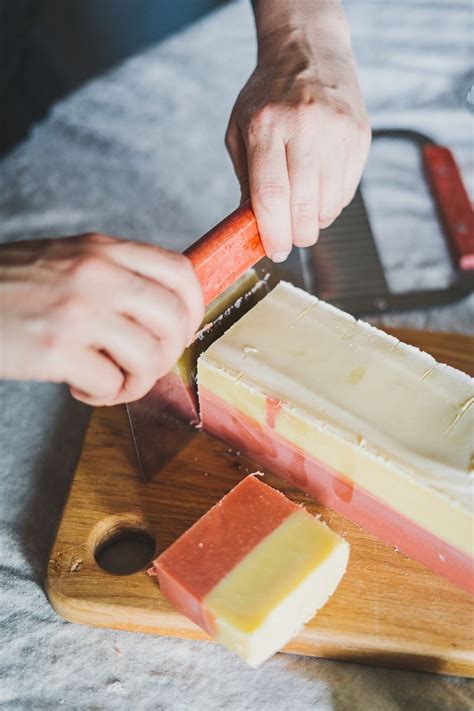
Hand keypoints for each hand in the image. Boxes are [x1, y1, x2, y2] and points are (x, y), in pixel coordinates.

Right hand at [0, 234, 203, 404]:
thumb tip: (163, 309)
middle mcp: (98, 274)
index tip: (182, 330)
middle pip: (174, 319)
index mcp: (103, 250)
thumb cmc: (9, 286)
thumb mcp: (67, 259)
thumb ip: (115, 274)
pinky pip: (112, 384)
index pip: (180, 272)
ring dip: (137, 382)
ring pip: (150, 357)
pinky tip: (81, 387)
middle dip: (168, 353)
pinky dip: (104, 396)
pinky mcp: (57, 350)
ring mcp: (79, 311)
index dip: (193, 308)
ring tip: (112, 381)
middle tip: (145, 365)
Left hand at [225, 0, 370, 261]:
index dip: (272, 234)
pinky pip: (346, 193)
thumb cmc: (268, 97)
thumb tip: (254, 228)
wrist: (309, 52)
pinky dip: (330, 206)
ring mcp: (338, 133)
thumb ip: (245, 179)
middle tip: (287, 239)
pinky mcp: (360, 138)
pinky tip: (317, 193)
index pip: (271, 196)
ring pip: (329, 207)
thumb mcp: (240, 130)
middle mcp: (306, 128)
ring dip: (313, 223)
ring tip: (300, 212)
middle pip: (303, 208)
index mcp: (266, 126)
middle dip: (294, 236)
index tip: (273, 252)